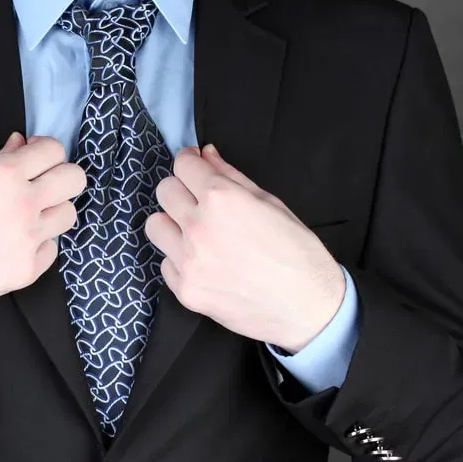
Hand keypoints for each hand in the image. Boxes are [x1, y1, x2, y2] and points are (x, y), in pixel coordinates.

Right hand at [0, 132, 85, 334]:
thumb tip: (21, 146)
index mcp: (2, 175)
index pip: (54, 150)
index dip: (45, 153)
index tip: (35, 159)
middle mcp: (22, 204)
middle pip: (75, 179)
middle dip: (60, 178)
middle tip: (40, 186)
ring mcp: (27, 240)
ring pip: (69, 214)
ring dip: (51, 212)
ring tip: (25, 218)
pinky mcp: (27, 270)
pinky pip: (51, 248)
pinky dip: (37, 245)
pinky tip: (12, 245)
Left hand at [144, 144, 345, 352]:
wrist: (307, 307)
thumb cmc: (297, 252)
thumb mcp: (270, 202)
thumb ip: (232, 176)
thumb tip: (207, 154)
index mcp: (221, 198)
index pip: (182, 165)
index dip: (190, 162)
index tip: (194, 166)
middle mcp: (198, 226)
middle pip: (164, 191)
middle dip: (181, 189)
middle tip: (198, 200)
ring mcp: (188, 261)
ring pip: (155, 226)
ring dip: (172, 224)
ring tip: (195, 233)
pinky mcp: (185, 290)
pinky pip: (165, 262)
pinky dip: (179, 259)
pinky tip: (204, 263)